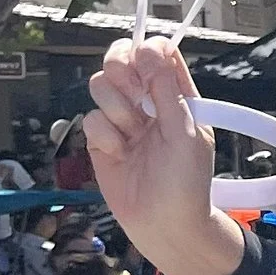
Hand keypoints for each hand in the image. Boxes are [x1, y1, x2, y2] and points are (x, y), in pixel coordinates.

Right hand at [87, 39, 240, 274]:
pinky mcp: (101, 141)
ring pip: (101, 86)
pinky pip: (90, 119)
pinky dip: (104, 136)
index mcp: (177, 96)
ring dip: (115, 108)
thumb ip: (168, 89)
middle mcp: (148, 103)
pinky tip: (119, 155)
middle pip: (120, 60)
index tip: (145, 69)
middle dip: (121, 73)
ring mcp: (122, 121)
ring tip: (133, 136)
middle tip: (135, 98)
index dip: (146, 53)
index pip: (157, 53)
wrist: (165, 227)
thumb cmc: (185, 184)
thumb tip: (153, 47)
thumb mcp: (185, 133)